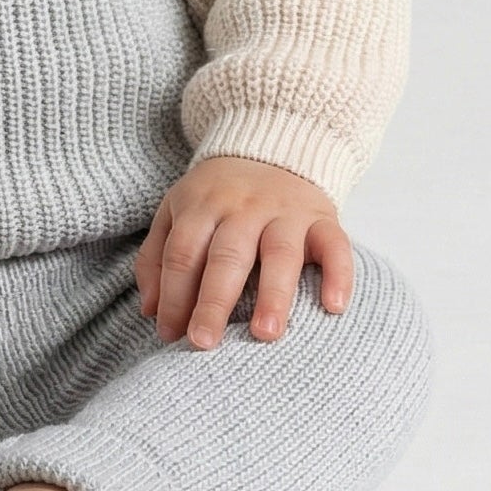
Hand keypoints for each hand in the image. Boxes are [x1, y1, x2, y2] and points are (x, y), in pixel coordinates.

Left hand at [134, 156, 352, 346]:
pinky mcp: (323, 218)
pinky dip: (338, 275)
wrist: (271, 147)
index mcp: (202, 206)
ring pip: (280, 253)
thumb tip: (152, 311)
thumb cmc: (218, 195)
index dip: (174, 296)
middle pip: (226, 256)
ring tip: (265, 334)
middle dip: (213, 302)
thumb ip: (157, 257)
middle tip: (204, 343)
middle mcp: (244, 207)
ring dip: (273, 294)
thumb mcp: (176, 211)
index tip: (171, 335)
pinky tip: (334, 307)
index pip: (183, 254)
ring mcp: (286, 212)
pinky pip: (335, 245)